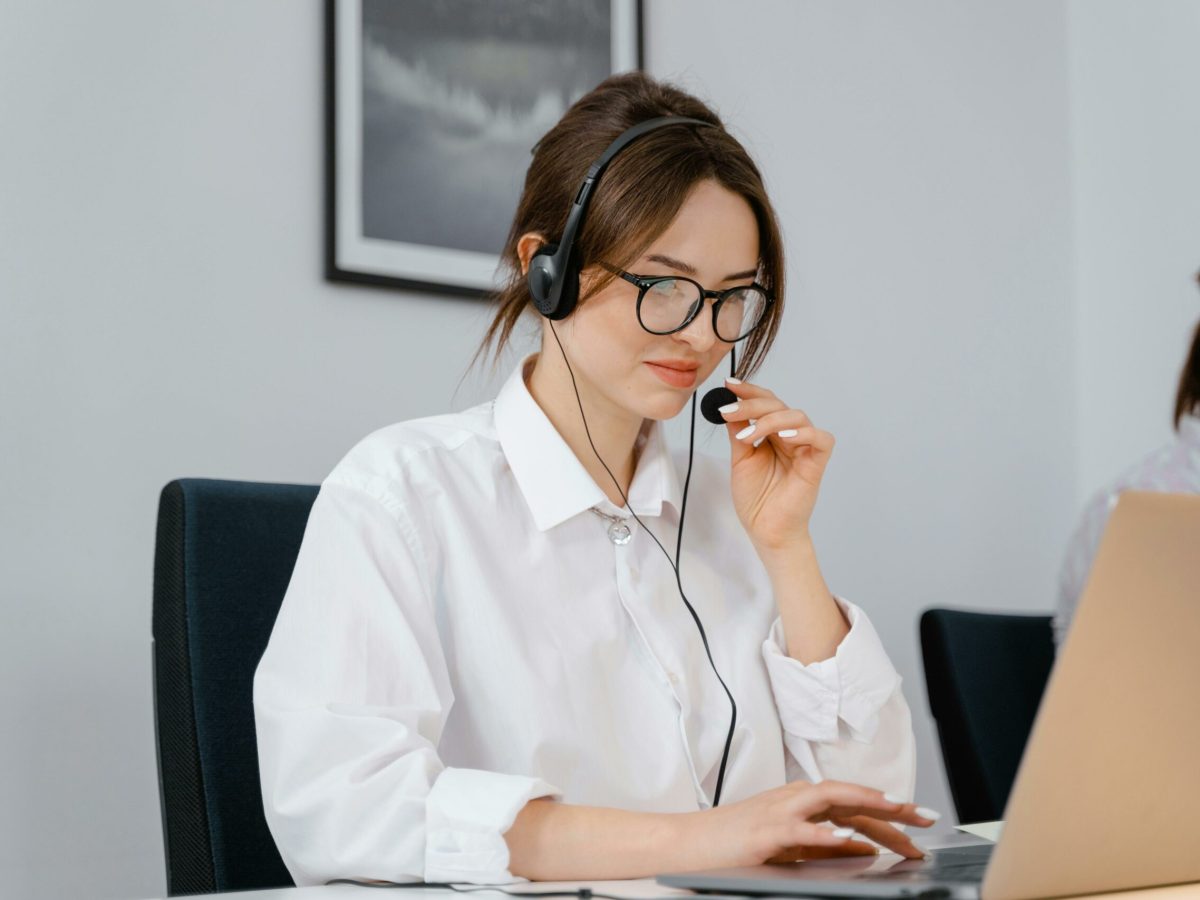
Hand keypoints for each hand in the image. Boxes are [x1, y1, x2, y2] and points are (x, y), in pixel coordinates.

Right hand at [689, 780, 936, 868]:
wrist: (687, 842)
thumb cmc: (733, 843)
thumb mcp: (787, 844)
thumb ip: (823, 844)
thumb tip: (862, 849)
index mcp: (800, 801)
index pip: (853, 801)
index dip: (889, 808)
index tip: (920, 819)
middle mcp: (794, 798)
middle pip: (851, 797)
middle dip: (891, 807)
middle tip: (926, 817)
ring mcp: (780, 812)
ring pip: (832, 800)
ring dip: (867, 805)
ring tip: (897, 813)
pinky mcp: (765, 831)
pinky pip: (801, 830)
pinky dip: (826, 834)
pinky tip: (849, 841)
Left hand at [719, 378, 834, 551]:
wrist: (765, 530)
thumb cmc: (756, 499)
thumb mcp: (741, 459)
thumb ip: (739, 432)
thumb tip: (729, 405)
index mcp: (773, 434)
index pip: (766, 404)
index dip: (750, 391)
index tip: (729, 384)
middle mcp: (791, 436)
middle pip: (779, 405)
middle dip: (752, 404)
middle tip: (729, 411)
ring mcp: (805, 448)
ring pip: (797, 416)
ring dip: (769, 420)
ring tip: (748, 437)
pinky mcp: (817, 463)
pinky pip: (821, 439)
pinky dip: (804, 433)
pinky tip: (784, 437)